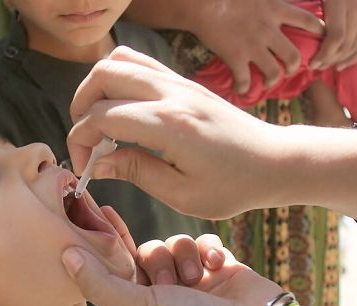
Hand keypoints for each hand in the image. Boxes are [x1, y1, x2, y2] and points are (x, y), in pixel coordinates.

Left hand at [62, 234, 282, 305]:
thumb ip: (101, 283)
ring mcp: (195, 280)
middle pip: (147, 251)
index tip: (97, 209)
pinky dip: (210, 250)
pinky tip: (218, 266)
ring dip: (185, 255)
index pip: (117, 267)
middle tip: (170, 282)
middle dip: (157, 259)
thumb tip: (64, 255)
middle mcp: (166, 294)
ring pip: (176, 242)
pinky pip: (204, 240)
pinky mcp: (221, 267)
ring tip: (199, 280)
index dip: (107, 241)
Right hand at [68, 47, 290, 220]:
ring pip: (120, 60)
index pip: (102, 116)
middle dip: (81, 106)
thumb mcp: (182, 193)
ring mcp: (180, 82)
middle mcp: (172, 93)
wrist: (275, 161)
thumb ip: (135, 172)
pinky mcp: (185, 81)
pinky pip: (141, 63)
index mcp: (170, 125)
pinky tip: (124, 112)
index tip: (84, 167)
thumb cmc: (233, 185)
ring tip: (100, 123)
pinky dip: (120, 81)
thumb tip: (97, 163)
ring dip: (98, 88)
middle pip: (104, 74)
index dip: (80, 140)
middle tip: (86, 140)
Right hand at [191, 0, 324, 90]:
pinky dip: (243, 88)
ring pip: (273, 73)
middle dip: (294, 67)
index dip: (319, 31)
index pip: (308, 21)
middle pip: (294, 56)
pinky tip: (240, 89)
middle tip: (290, 70)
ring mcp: (253, 46)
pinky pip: (244, 80)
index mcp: (275, 10)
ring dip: (272, 80)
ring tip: (268, 81)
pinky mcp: (235, 58)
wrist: (203, 3)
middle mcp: (269, 30)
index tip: (321, 39)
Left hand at [310, 0, 356, 70]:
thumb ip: (307, 11)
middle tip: (316, 67)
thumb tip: (294, 25)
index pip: (336, 36)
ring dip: (341, 60)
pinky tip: (341, 64)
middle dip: (330, 59)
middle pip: (347, 43)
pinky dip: (354, 56)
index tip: (311, 63)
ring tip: (326, 66)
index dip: (323, 54)